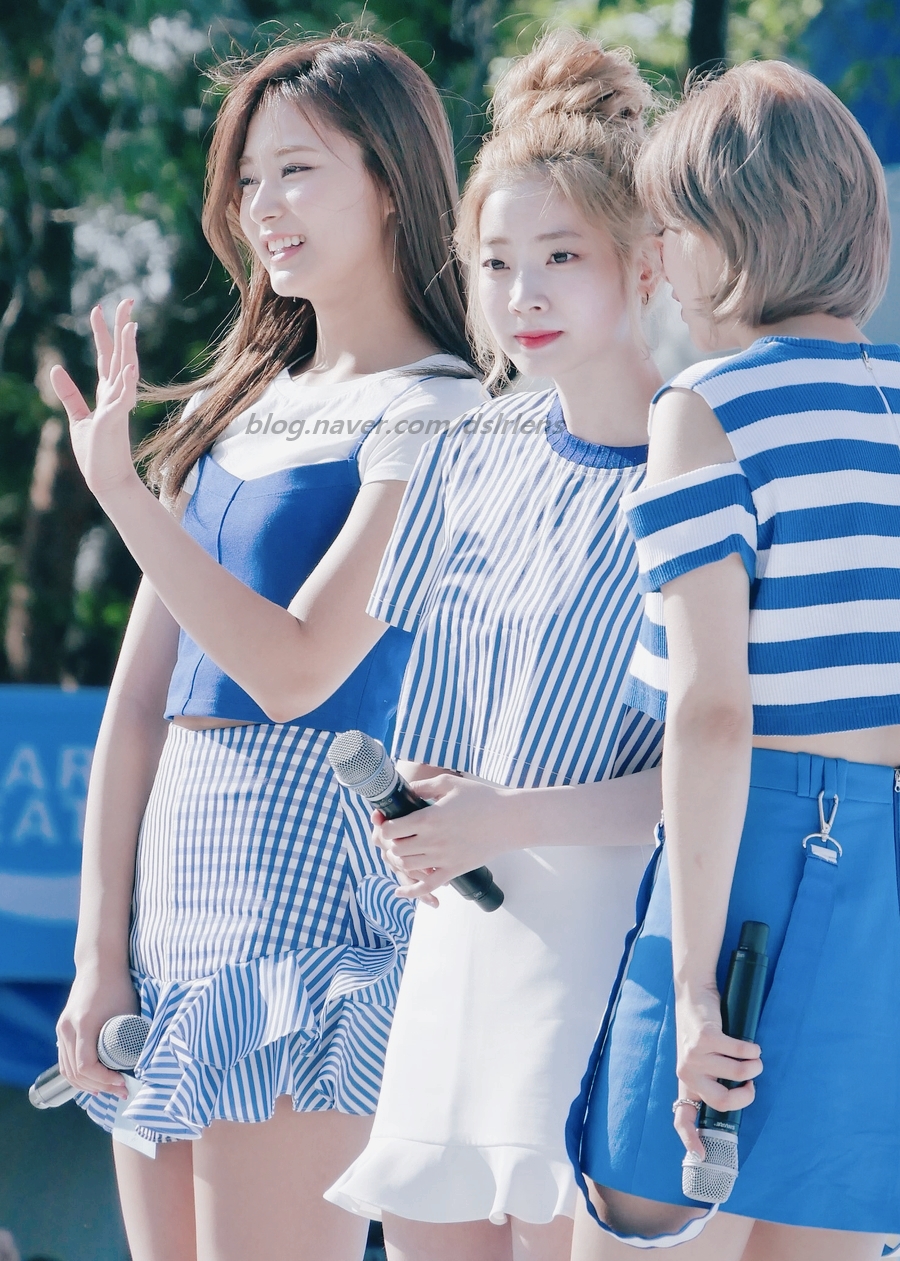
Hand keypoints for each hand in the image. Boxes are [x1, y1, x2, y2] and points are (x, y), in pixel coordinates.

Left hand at [50, 299, 140, 501]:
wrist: (107, 480)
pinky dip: (126, 381)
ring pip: (126, 370)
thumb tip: (56, 368)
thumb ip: (69, 393)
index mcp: (107, 394)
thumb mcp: (78, 418)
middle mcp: (117, 396)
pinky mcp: (115, 421)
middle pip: (121, 354)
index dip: (103, 332)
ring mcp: (119, 407)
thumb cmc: (95, 453)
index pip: (107, 356)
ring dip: (128, 348)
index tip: (98, 309)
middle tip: (127, 300)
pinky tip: (128, 364)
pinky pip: (123, 397)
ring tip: (130, 324)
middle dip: (121, 327)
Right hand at [56, 962, 139, 1099]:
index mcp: (84, 1024)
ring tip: (109, 1090)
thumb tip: (142, 1063)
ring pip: (67, 1070)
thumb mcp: (127, 1011)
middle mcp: (67, 1029)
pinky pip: (64, 1060)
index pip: (86, 1066)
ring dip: (86, 1085)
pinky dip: (76, 1075)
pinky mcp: (63, 1028)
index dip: (104, 1080)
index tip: (123, 1082)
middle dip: (99, 1086)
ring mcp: (62, 1029)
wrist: (99, 963)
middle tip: (122, 1091)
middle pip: (75, 1073)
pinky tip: (91, 1083)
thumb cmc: (118, 985)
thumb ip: (130, 1036)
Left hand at [375, 775, 512, 904]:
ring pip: (406, 866)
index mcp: (428, 818)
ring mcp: (442, 859)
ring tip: (403, 850)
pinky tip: (399, 891)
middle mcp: (432, 841)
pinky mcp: (453, 871)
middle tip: (393, 835)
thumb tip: (404, 790)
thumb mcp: (449, 783)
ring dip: (399, 859)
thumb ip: (423, 786)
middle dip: (389, 842)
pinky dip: (410, 892)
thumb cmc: (481, 798)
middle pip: (395, 849)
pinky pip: (426, 887)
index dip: (384, 826)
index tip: (387, 821)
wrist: (509, 819)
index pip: (391, 830)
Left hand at [672, 984, 761, 1158]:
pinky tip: (751, 1046)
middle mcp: (687, 1072)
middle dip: (747, 1095)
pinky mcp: (706, 1038)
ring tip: (753, 1056)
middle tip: (751, 1083)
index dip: (690, 1139)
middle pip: (724, 1101)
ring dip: (754, 1065)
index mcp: (687, 1082)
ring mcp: (695, 1056)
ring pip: (739, 1073)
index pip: (682, 1118)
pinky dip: (752, 1049)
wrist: (693, 996)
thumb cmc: (702, 1031)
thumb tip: (735, 1101)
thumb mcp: (700, 1060)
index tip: (702, 1156)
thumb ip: (711, 1079)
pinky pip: (741, 1052)